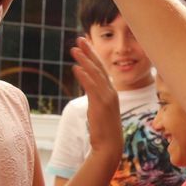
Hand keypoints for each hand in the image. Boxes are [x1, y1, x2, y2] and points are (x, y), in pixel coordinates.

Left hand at [71, 36, 121, 157]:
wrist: (110, 146)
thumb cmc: (104, 130)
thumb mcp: (99, 109)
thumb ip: (95, 96)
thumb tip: (88, 87)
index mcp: (111, 92)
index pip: (102, 70)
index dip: (93, 56)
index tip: (84, 45)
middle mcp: (111, 92)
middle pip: (99, 67)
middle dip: (89, 52)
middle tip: (79, 39)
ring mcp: (107, 98)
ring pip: (95, 74)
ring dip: (84, 60)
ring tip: (74, 49)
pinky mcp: (101, 105)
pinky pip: (92, 87)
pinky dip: (84, 76)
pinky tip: (76, 68)